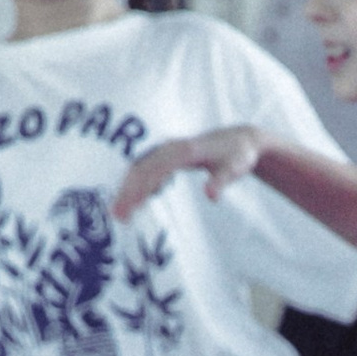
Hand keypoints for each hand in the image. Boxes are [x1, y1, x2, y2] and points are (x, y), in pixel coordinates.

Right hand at [113, 126, 268, 223]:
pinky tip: (136, 203)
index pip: (154, 169)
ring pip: (140, 167)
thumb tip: (211, 196)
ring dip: (127, 189)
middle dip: (126, 191)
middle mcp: (172, 147)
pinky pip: (146, 168)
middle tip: (117, 216)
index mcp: (184, 151)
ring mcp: (168, 150)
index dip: (139, 188)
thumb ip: (222, 180)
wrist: (239, 139)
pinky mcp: (168, 155)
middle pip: (140, 168)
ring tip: (119, 214)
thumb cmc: (238, 155)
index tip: (129, 209)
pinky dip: (138, 184)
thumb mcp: (235, 167)